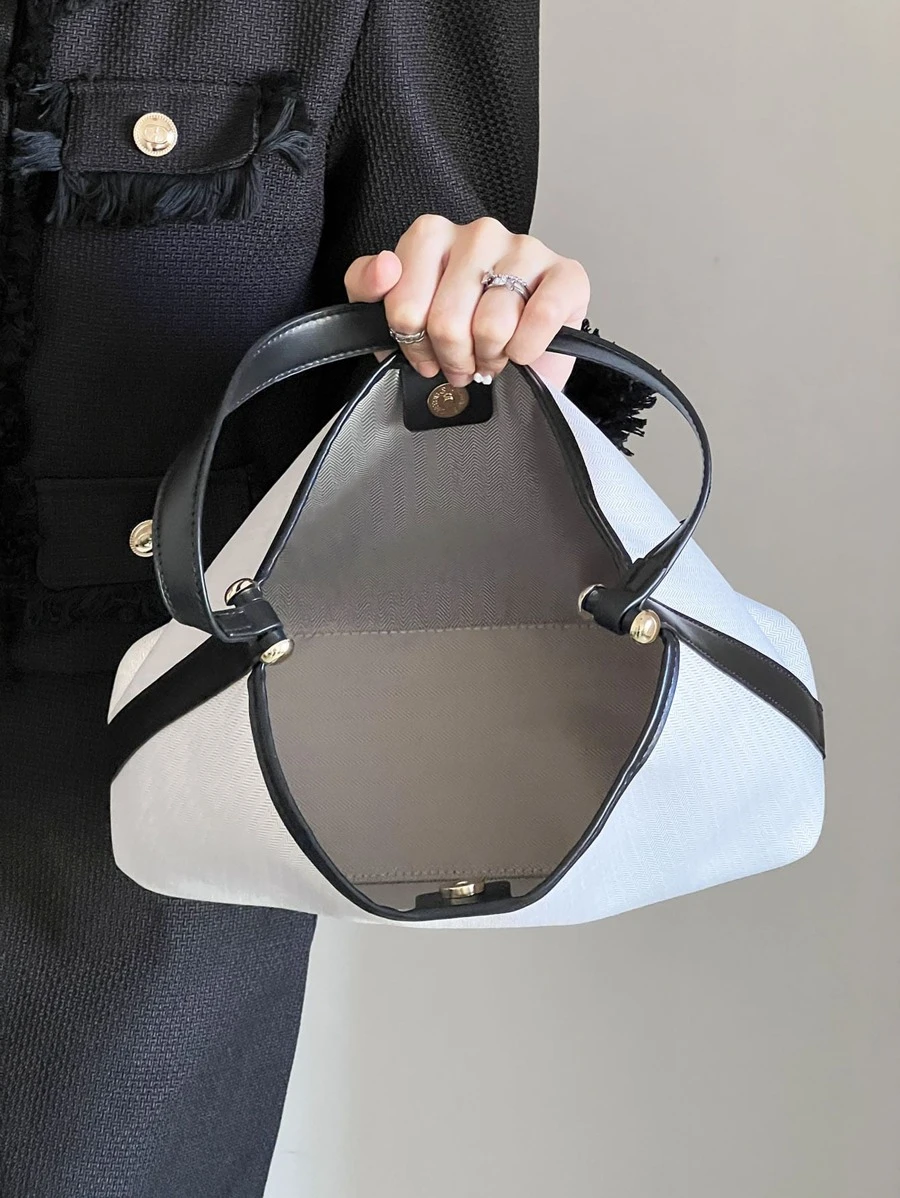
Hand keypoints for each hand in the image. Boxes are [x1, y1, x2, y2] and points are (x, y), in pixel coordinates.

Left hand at [343, 214, 589, 392]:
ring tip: (490, 356)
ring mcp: (525, 248)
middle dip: (453, 357)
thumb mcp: (391, 316)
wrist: (516, 361)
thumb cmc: (455, 334)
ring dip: (489, 357)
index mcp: (432, 235)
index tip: (423, 352)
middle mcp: (479, 232)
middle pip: (446, 321)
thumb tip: (385, 267)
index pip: (403, 305)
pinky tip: (521, 351)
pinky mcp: (567, 275)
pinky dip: (526, 349)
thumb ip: (365, 288)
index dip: (412, 344)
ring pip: (491, 326)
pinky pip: (541, 318)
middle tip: (461, 362)